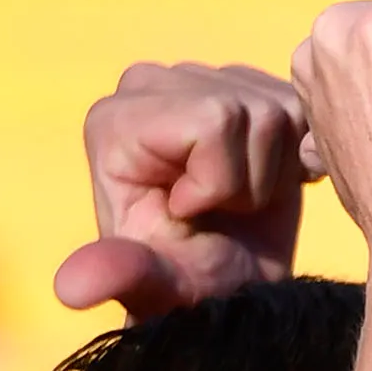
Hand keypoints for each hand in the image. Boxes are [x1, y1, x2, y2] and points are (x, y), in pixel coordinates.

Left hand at [52, 58, 311, 316]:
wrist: (232, 293)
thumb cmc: (191, 291)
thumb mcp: (160, 290)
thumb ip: (122, 275)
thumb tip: (69, 291)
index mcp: (115, 120)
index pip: (213, 121)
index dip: (220, 181)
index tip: (192, 214)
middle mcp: (148, 83)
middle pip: (248, 111)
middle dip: (250, 179)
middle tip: (224, 213)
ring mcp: (199, 77)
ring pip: (280, 110)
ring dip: (275, 174)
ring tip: (242, 202)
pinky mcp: (245, 82)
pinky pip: (302, 106)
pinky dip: (301, 156)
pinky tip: (272, 182)